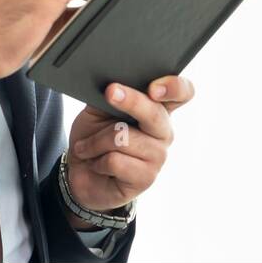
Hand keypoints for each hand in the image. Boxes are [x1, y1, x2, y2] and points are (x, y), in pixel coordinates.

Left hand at [61, 75, 195, 224]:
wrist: (79, 173)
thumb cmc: (92, 137)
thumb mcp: (97, 109)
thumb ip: (111, 94)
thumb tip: (115, 85)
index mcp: (157, 109)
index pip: (182, 93)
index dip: (174, 87)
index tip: (153, 88)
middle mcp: (164, 131)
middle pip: (155, 113)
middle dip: (129, 101)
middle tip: (109, 92)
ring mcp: (158, 155)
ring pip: (124, 137)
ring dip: (95, 142)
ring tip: (86, 147)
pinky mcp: (146, 177)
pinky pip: (116, 161)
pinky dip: (97, 161)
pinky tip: (97, 165)